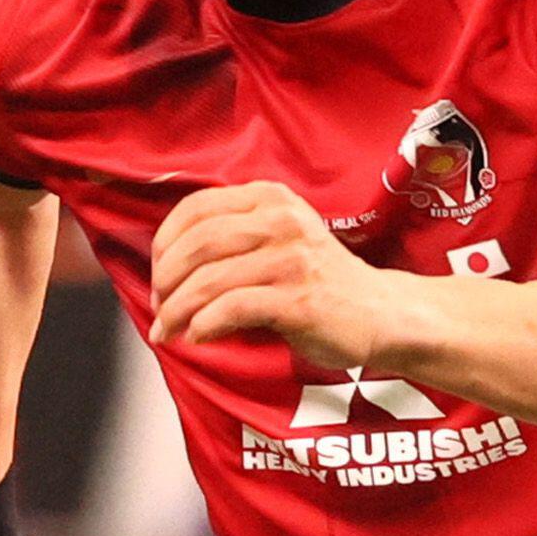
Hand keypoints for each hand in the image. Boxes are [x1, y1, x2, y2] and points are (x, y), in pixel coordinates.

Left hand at [146, 179, 401, 364]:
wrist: (379, 312)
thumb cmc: (317, 280)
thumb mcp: (277, 238)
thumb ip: (232, 236)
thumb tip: (166, 264)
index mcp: (270, 197)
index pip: (196, 208)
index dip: (164, 244)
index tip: (158, 276)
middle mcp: (281, 219)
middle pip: (197, 244)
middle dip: (165, 281)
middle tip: (159, 308)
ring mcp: (292, 258)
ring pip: (209, 279)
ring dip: (177, 310)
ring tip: (167, 330)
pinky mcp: (298, 298)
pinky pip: (232, 308)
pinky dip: (204, 326)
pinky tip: (197, 337)